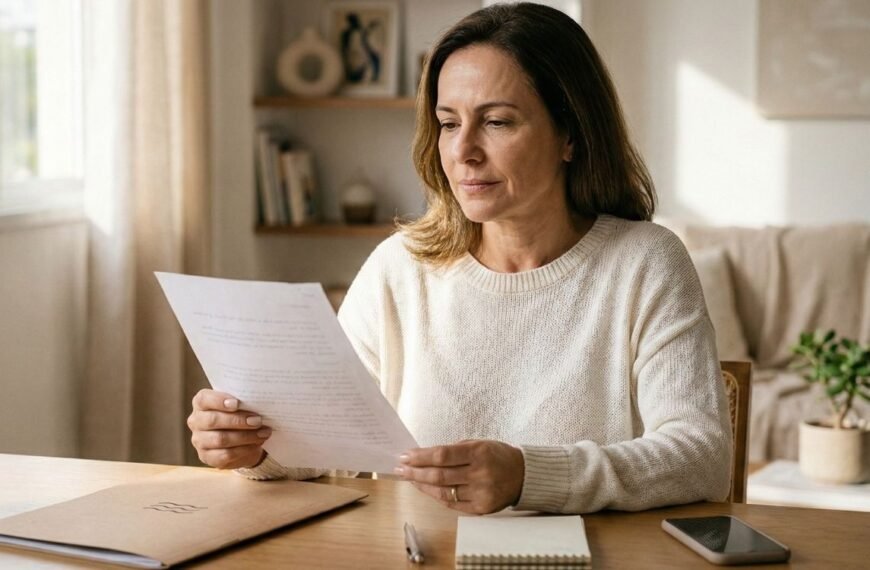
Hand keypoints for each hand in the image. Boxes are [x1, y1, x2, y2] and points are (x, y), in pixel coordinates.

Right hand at [187, 389, 271, 468]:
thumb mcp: (240, 405)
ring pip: (220, 439)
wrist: (240, 439)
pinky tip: (257, 444)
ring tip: (263, 433)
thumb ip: (243, 402)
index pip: (204, 399)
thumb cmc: (239, 415)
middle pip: (213, 420)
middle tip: (258, 420)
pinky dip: (244, 449)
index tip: (237, 403)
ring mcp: (199, 441)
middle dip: (238, 421)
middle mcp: (196, 421)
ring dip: (245, 436)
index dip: (219, 400)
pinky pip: (225, 455)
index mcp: (201, 403)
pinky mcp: (207, 457)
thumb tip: (258, 402)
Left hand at [395, 440, 524, 513]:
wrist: (523, 475)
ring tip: (410, 479)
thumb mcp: (479, 444)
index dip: (420, 457)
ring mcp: (481, 493)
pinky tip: (427, 489)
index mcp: (479, 453)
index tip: (405, 456)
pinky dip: (437, 496)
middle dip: (415, 472)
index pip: (442, 456)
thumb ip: (454, 450)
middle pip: (439, 475)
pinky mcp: (481, 508)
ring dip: (423, 485)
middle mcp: (480, 474)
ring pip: (443, 492)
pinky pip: (452, 504)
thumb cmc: (497, 455)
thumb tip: (424, 456)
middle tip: (401, 469)